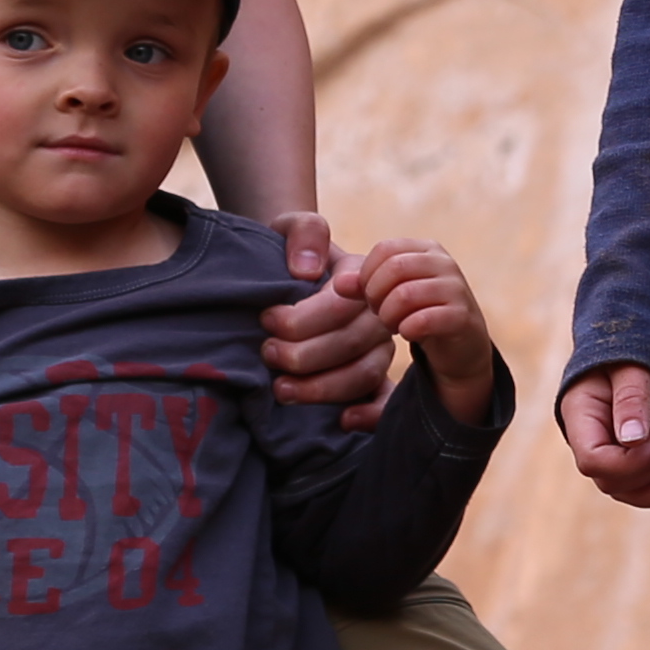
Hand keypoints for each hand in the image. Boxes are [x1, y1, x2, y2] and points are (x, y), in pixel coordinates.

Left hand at [262, 214, 402, 419]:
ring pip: (364, 374)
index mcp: (360, 276)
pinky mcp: (373, 374)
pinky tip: (343, 422)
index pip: (339, 305)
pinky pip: (383, 398)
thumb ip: (303, 232)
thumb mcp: (290, 228)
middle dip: (304, 355)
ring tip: (281, 389)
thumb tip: (307, 271)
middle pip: (352, 343)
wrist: (287, 275)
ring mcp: (378, 345)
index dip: (301, 318)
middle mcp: (375, 313)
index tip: (266, 319)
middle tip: (267, 354)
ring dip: (323, 388)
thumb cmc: (287, 253)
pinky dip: (370, 414)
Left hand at [364, 238, 505, 422]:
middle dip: (376, 295)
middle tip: (379, 313)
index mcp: (426, 249)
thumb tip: (339, 283)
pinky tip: (409, 333)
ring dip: (389, 316)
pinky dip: (407, 330)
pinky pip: (422, 320)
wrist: (459, 348)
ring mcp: (456, 288)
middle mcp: (444, 263)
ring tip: (394, 324)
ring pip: (405, 295)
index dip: (368, 275)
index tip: (370, 296)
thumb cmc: (417, 314)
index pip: (384, 249)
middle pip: (394, 268)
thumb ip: (363, 285)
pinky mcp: (462, 316)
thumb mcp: (388, 295)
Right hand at [562, 362, 649, 504]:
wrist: (627, 351)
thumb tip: (633, 439)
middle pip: (609, 480)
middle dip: (647, 472)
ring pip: (625, 490)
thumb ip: (631, 398)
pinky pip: (639, 485)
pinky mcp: (626, 457)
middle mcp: (588, 440)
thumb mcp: (630, 366)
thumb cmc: (626, 351)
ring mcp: (606, 452)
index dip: (629, 462)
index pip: (593, 459)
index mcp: (580, 415)